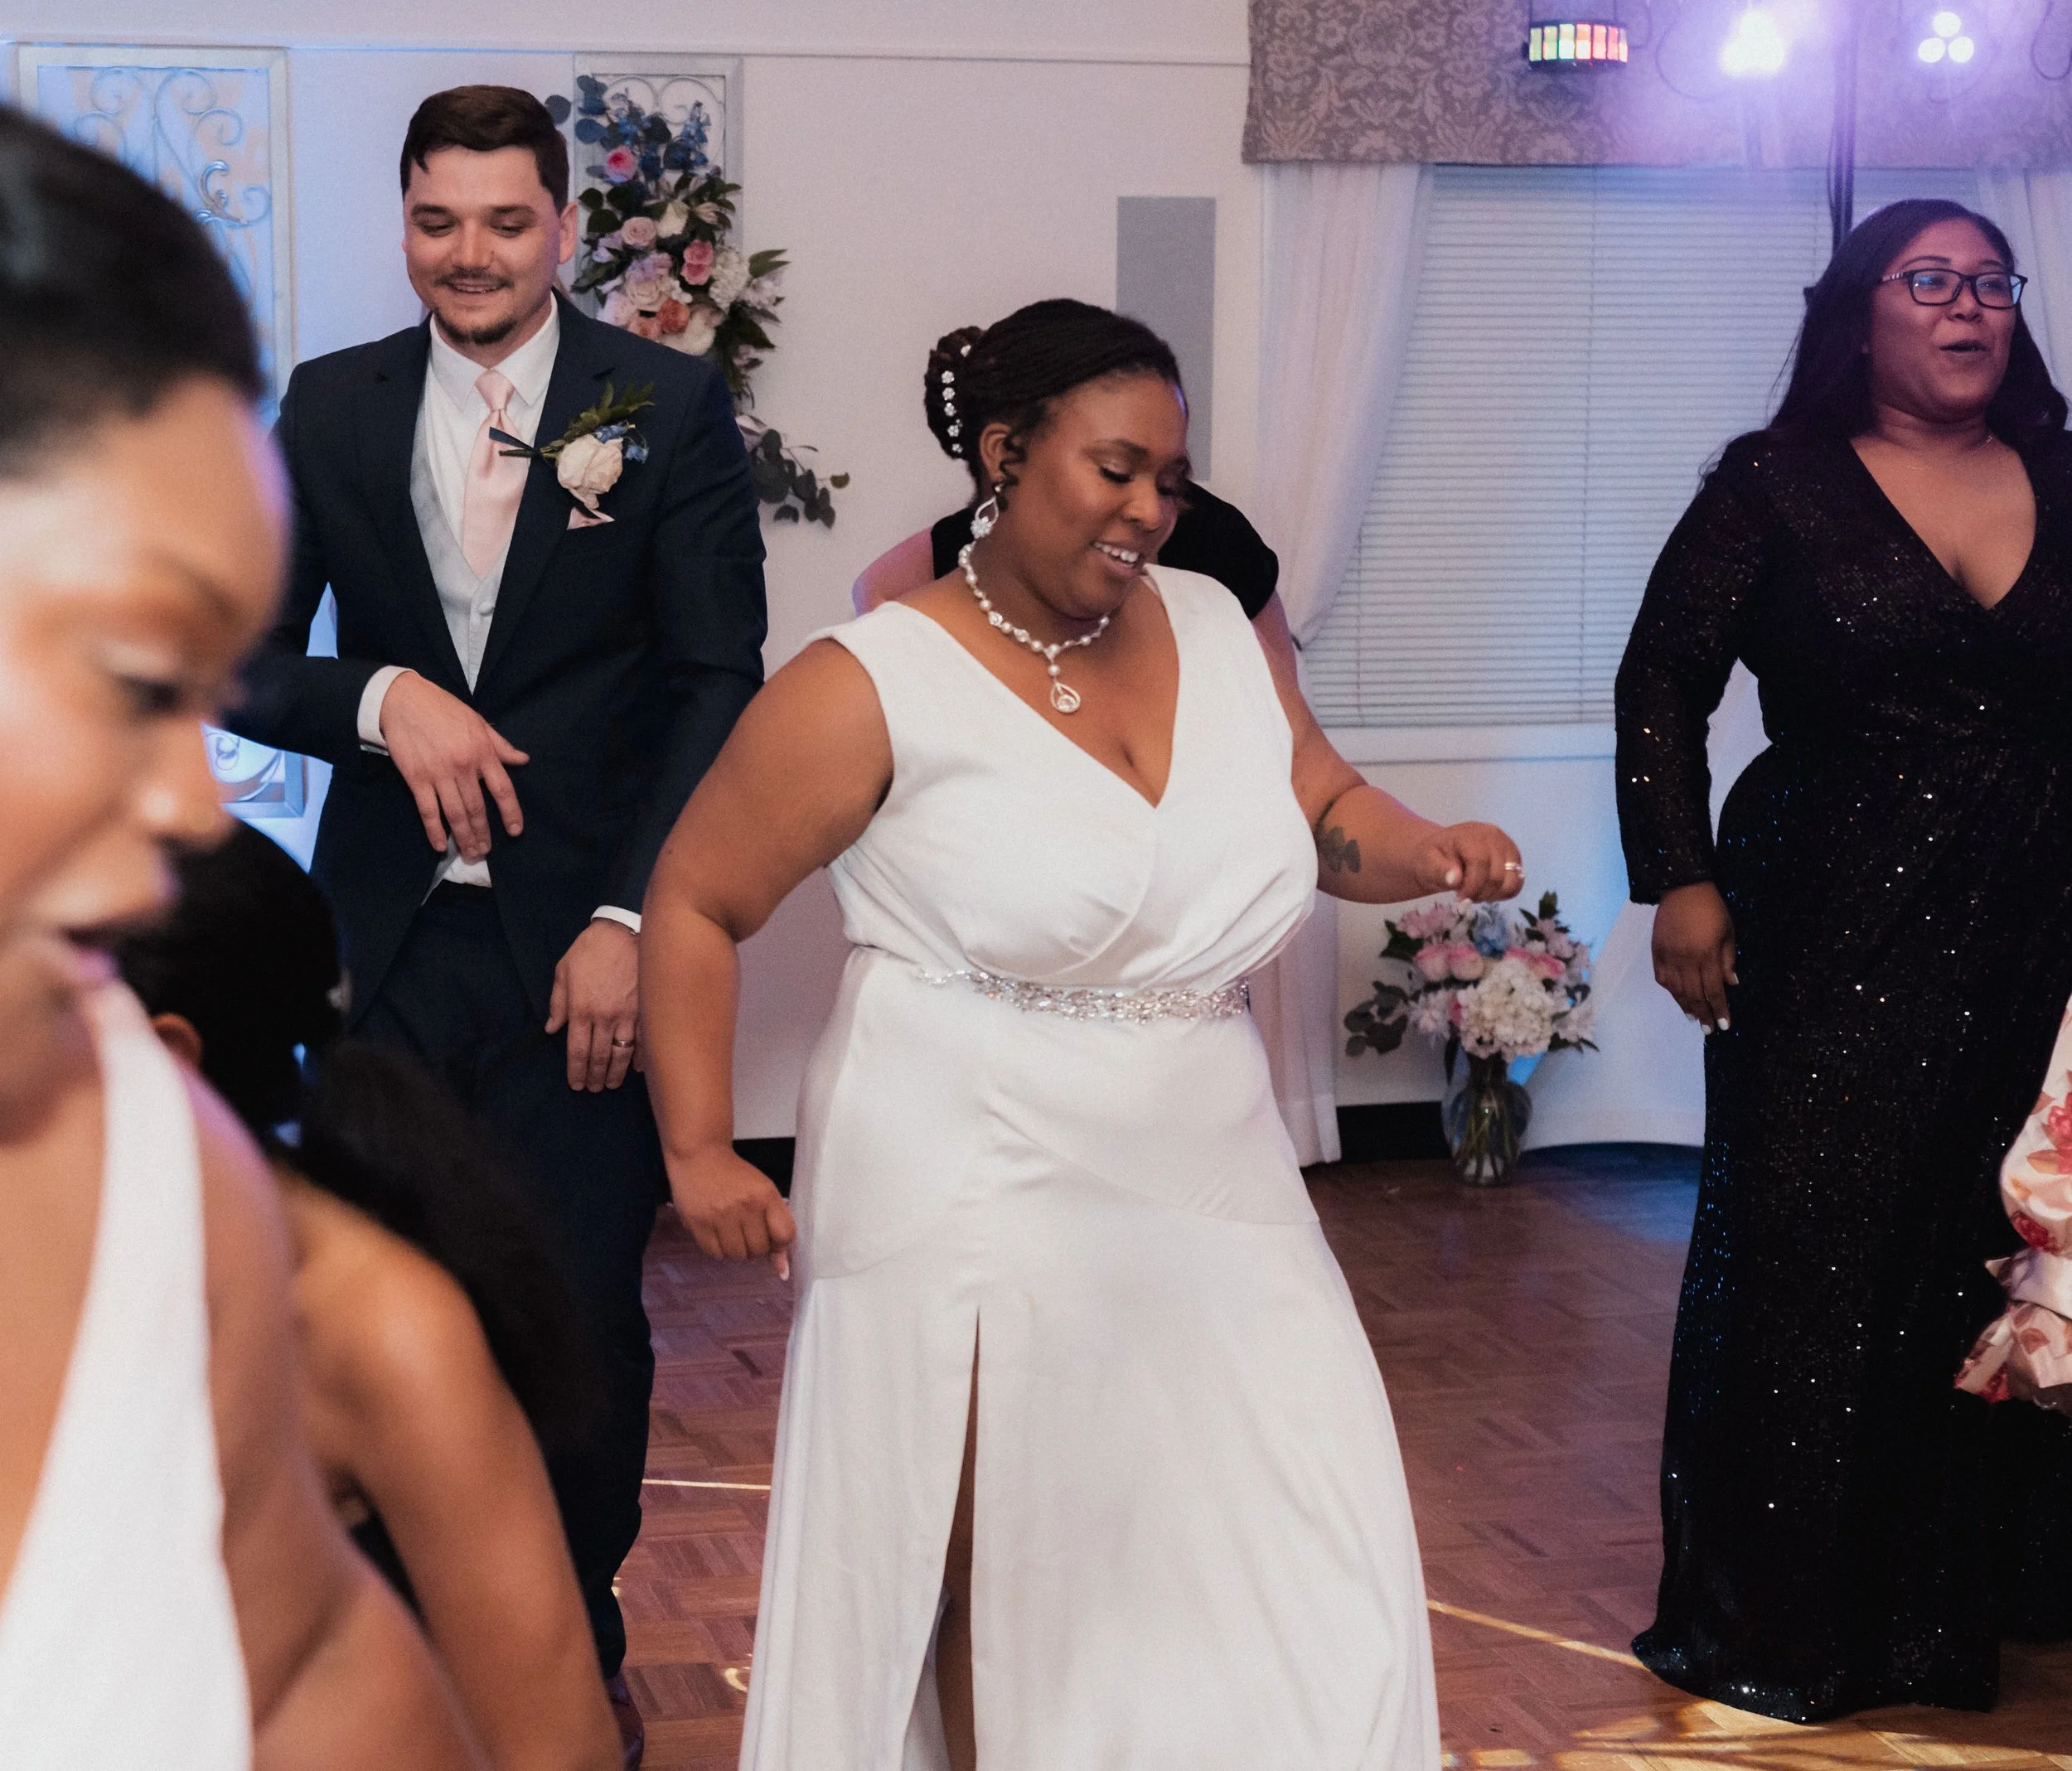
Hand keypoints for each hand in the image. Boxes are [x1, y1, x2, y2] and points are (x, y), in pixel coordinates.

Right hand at [379, 671, 528, 862]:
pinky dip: (434, 830)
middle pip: (477, 808)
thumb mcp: (478, 722)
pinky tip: (440, 846)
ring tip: (470, 853)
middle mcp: (463, 766)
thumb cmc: (443, 709)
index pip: (503, 789)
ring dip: (463, 837)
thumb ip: (500, 745)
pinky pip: (428, 810)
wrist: (404, 701)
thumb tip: (523, 760)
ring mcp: (439, 774)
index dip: (511, 812)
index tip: (515, 831)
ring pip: (455, 813)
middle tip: (485, 851)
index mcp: (482, 752)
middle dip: (483, 833)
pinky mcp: (416, 778)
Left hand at [547, 920, 639, 1090]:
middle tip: (593, 1088)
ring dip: (616, 1073)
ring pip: (622, 1054)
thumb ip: (557, 1002)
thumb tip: (551, 1028)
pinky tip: (637, 1068)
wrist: (624, 930)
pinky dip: (641, 1057)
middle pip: (599, 1057)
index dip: (576, 1072)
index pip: (577, 1051)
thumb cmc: (590, 949)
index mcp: (581, 1009)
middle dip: (595, 1077)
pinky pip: (644, 1040)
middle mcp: (604, 1017)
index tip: (576, 1084)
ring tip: (612, 1084)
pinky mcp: (646, 1009)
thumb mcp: (564, 971)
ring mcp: (628, 1015)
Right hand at [667, 1143, 796, 1276]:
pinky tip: (717, 1233)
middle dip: (756, 1247)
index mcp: (765, 1195)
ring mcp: (720, 1216)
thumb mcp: (762, 1190)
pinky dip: (718, 1249)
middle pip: (759, 1250)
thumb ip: (775, 1225)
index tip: (772, 1240)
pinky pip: (715, 1253)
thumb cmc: (734, 1175)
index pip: (785, 1235)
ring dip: (737, 1249)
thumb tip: (781, 1268)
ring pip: (737, 1255)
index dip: (780, 1244)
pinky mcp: (698, 1223)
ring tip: (731, 1232)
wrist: (700, 1156)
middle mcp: (745, 1206)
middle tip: (748, 1233)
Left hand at [1410, 822, 1524, 901]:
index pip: (1480, 863)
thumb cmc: (1432, 858)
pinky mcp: (1514, 858)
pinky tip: (1485, 891)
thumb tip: (1454, 879)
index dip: (1471, 886)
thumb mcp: (1427, 863)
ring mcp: (1507, 846)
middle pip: (1497, 876)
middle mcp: (1494, 836)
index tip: (1459, 898)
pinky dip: (1502, 893)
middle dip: (1480, 893)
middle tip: (1464, 896)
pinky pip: (1517, 883)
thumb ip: (1439, 871)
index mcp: (1471, 835)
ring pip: (1512, 882)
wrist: (1440, 852)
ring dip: (1492, 894)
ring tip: (1475, 892)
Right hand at [1652, 880, 1736, 1030]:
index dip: (1719, 1009)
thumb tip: (1731, 984)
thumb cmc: (1711, 908)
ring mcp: (1669, 956)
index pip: (1714, 990)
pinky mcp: (1657, 951)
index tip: (1724, 1025)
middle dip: (1703, 1014)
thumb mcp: (1728, 932)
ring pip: (1676, 989)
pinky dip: (1670, 990)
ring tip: (1693, 1019)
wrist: (1683, 888)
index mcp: (1707, 955)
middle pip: (1695, 994)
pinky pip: (1662, 977)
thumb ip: (1728, 960)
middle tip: (1708, 1030)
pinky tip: (1677, 997)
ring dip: (1685, 1006)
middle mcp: (1686, 959)